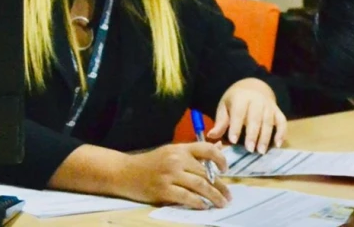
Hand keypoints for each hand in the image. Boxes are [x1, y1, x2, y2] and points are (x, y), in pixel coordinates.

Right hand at [116, 142, 231, 209]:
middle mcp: (176, 159)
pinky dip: (197, 202)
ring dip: (214, 196)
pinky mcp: (163, 190)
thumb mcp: (172, 152)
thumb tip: (218, 148)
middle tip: (228, 196)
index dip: (221, 159)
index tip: (226, 169)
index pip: (206, 149)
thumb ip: (194, 153)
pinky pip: (186, 197)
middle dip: (220, 186)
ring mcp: (169, 175)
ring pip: (199, 185)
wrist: (125, 172)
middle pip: (206, 173)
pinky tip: (204, 206)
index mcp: (180, 148)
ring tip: (221, 203)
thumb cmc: (151, 163)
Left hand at [207, 78, 286, 153]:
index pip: (239, 112)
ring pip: (269, 121)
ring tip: (261, 151)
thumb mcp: (225, 106)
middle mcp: (257, 100)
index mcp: (241, 97)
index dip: (236, 126)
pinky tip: (277, 144)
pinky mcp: (277, 110)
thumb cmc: (236, 100)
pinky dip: (281, 132)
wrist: (254, 86)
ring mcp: (269, 105)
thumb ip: (221, 121)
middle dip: (253, 134)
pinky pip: (282, 121)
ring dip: (266, 137)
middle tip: (250, 149)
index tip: (233, 140)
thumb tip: (212, 136)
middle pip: (256, 118)